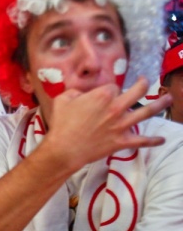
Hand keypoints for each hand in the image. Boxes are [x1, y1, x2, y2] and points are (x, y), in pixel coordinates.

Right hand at [42, 77, 171, 173]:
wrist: (65, 148)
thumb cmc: (62, 123)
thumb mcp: (63, 99)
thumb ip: (75, 92)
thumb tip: (81, 94)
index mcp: (103, 94)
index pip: (114, 86)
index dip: (109, 88)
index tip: (105, 93)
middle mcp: (117, 107)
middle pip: (138, 91)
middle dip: (144, 84)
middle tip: (145, 82)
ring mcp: (122, 125)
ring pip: (147, 112)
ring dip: (161, 104)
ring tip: (169, 99)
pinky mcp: (122, 141)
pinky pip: (143, 141)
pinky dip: (153, 140)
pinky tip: (162, 139)